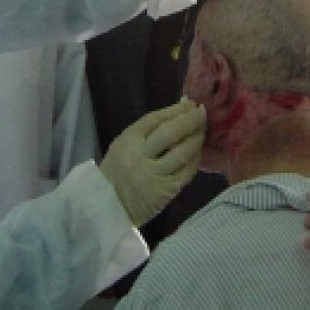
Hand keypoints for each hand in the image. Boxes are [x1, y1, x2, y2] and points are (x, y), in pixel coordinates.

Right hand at [99, 98, 205, 226]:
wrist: (106, 206)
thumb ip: (148, 130)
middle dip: (190, 120)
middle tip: (202, 112)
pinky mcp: (165, 191)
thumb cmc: (117, 171)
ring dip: (197, 139)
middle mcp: (140, 156)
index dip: (175, 109)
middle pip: (170, 133)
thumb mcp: (124, 146)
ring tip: (203, 131)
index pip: (155, 119)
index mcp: (127, 141)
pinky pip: (186, 171)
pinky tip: (198, 152)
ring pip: (182, 152)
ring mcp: (153, 174)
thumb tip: (180, 108)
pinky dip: (195, 159)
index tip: (190, 103)